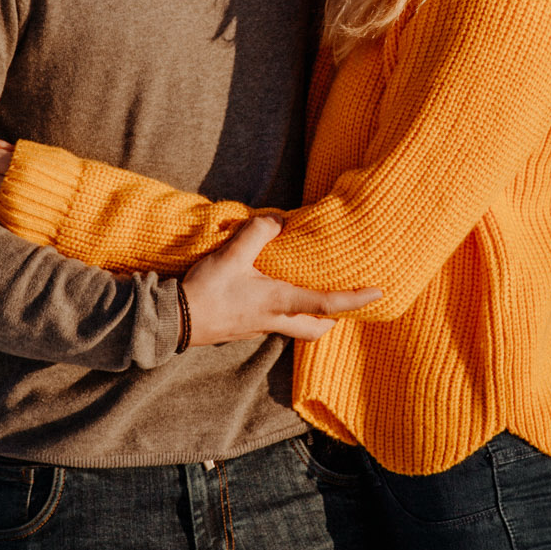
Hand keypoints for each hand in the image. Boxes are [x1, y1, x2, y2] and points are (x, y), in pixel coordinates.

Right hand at [183, 218, 381, 344]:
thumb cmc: (205, 291)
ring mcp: (259, 328)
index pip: (326, 305)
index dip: (354, 299)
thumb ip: (257, 233)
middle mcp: (274, 320)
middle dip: (334, 319)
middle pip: (315, 329)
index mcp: (278, 302)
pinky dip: (287, 313)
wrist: (174, 321)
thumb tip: (279, 220)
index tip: (376, 293)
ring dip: (311, 316)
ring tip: (315, 294)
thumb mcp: (231, 255)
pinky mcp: (245, 328)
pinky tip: (276, 294)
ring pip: (296, 328)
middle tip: (345, 302)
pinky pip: (276, 324)